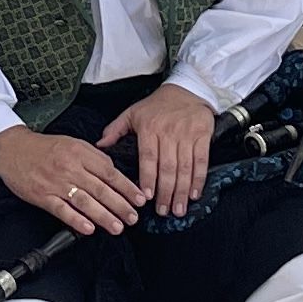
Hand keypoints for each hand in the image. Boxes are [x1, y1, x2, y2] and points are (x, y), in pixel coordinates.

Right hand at [0, 124, 147, 235]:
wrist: (11, 148)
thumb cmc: (43, 147)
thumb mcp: (72, 142)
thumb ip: (93, 156)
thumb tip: (113, 171)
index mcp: (79, 152)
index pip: (109, 172)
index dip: (126, 187)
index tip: (139, 199)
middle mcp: (69, 168)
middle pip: (100, 189)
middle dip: (120, 206)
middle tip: (133, 218)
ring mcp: (55, 183)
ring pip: (84, 202)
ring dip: (103, 216)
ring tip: (117, 227)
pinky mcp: (42, 196)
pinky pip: (62, 210)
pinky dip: (76, 221)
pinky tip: (89, 229)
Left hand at [99, 83, 220, 218]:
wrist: (187, 89)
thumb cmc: (157, 104)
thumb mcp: (133, 112)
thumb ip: (115, 130)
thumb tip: (100, 145)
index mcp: (149, 128)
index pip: (148, 157)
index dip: (148, 178)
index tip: (146, 197)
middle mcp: (168, 133)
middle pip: (167, 168)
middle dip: (166, 192)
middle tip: (163, 211)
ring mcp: (187, 135)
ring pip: (185, 168)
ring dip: (181, 191)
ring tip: (178, 209)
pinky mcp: (203, 136)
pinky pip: (201, 161)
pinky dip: (198, 180)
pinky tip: (194, 194)